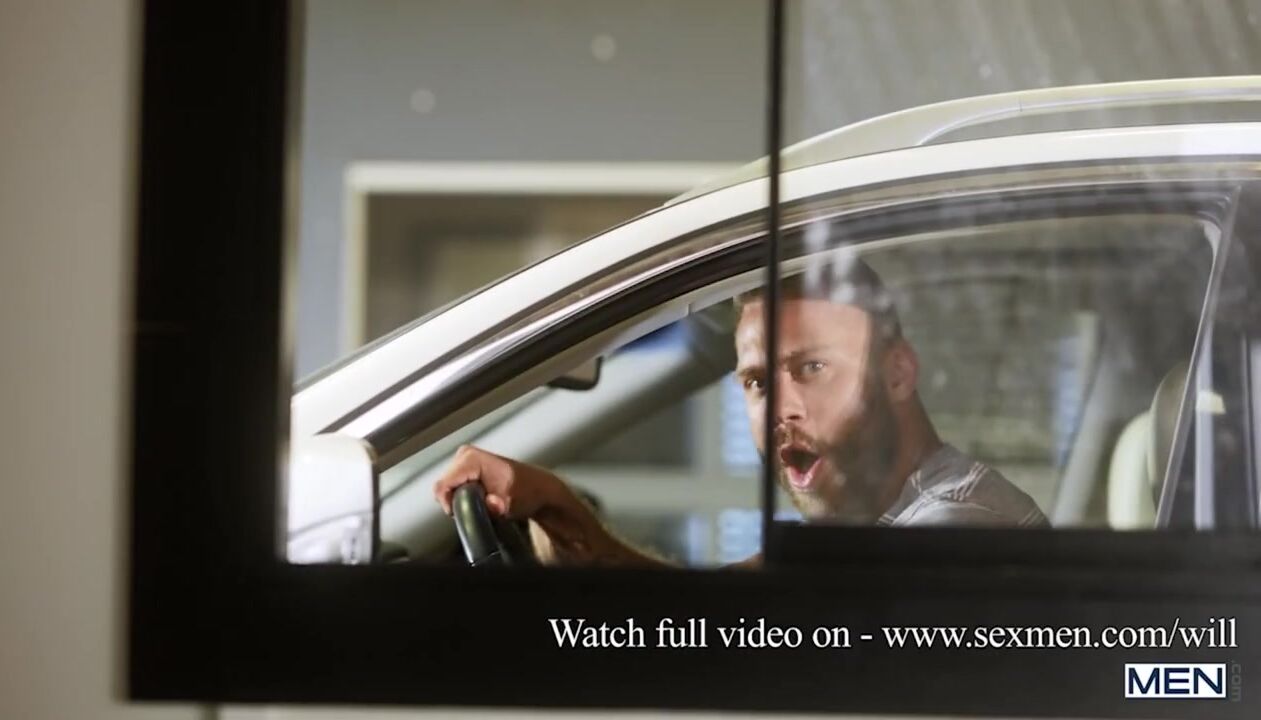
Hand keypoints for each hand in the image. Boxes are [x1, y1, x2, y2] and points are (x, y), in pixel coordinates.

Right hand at [432, 445, 560, 518]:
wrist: (537, 488)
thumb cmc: (527, 493)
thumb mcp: (512, 504)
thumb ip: (498, 506)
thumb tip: (490, 503)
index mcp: (473, 459)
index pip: (442, 486)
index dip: (449, 504)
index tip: (464, 513)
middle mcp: (465, 454)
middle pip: (442, 487)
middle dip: (456, 502)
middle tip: (478, 507)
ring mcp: (464, 458)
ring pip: (446, 487)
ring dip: (459, 499)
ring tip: (481, 501)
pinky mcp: (464, 465)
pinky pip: (451, 485)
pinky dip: (461, 495)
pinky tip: (478, 497)